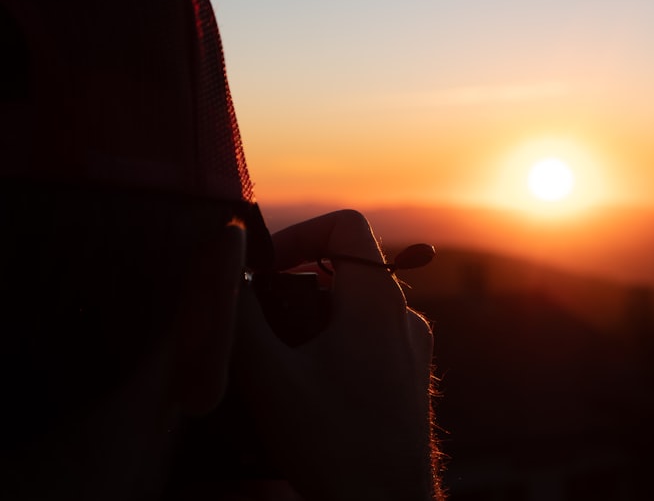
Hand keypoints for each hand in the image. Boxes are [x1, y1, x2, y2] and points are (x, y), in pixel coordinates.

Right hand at [232, 210, 436, 499]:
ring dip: (313, 321)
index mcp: (379, 301)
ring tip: (280, 364)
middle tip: (262, 323)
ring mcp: (413, 349)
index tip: (266, 270)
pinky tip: (308, 390)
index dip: (300, 232)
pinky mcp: (409, 379)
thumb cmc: (334, 444)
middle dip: (297, 285)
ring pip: (356, 309)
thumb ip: (241, 316)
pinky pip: (369, 341)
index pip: (346, 225)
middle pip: (347, 268)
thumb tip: (225, 271)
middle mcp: (405, 317)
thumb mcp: (269, 377)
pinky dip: (335, 347)